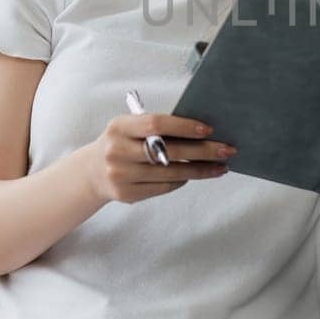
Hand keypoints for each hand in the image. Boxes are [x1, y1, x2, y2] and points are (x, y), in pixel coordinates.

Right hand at [83, 113, 236, 204]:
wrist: (92, 172)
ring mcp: (120, 175)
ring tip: (220, 166)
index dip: (184, 126)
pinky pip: (164, 187)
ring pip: (171, 173)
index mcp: (119, 127)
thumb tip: (202, 131)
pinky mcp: (126, 194)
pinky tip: (195, 175)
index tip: (208, 129)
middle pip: (169, 151)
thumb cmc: (122, 143)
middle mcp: (117, 151)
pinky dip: (182, 181)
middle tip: (226, 150)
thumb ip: (156, 129)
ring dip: (200, 170)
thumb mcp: (130, 128)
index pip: (156, 124)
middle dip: (202, 151)